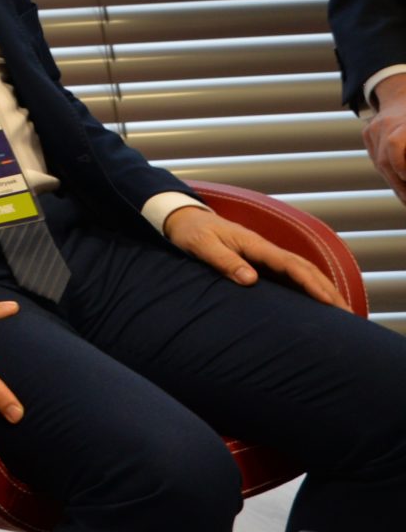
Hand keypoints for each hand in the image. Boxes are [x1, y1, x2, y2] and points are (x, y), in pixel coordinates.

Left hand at [162, 205, 342, 307]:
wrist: (184, 219)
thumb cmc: (192, 233)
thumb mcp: (203, 247)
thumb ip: (225, 261)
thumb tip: (251, 280)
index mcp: (255, 245)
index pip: (291, 265)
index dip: (311, 283)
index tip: (328, 301)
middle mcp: (265, 250)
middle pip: (305, 268)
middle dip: (327, 289)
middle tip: (347, 313)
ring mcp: (264, 255)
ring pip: (302, 271)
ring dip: (322, 288)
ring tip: (341, 310)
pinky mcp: (260, 262)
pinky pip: (289, 275)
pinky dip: (307, 287)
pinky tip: (316, 302)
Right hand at [364, 75, 405, 203]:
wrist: (403, 94)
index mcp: (403, 123)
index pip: (395, 145)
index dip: (401, 166)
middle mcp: (385, 124)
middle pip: (386, 161)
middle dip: (400, 185)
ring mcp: (373, 128)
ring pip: (380, 163)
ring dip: (394, 183)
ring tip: (405, 197)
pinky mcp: (367, 133)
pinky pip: (377, 158)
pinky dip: (388, 172)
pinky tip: (399, 182)